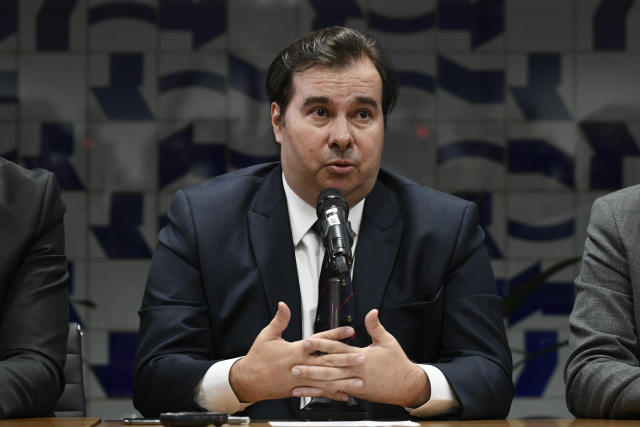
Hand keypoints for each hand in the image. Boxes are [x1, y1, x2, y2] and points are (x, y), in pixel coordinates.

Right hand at [229, 302, 362, 402]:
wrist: (248, 381)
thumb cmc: (257, 358)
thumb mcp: (267, 336)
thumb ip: (279, 320)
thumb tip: (283, 305)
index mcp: (295, 350)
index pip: (319, 341)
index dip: (335, 334)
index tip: (350, 331)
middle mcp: (300, 366)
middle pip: (327, 362)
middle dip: (346, 360)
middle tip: (362, 357)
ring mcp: (301, 380)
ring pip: (326, 380)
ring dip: (344, 380)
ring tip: (359, 380)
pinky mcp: (299, 390)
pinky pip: (318, 392)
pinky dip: (331, 393)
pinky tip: (344, 394)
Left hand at [291, 309, 429, 407]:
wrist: (406, 386)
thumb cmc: (397, 364)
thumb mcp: (387, 341)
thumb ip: (375, 326)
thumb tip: (371, 312)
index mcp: (361, 356)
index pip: (337, 349)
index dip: (321, 345)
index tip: (307, 342)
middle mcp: (355, 371)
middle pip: (329, 368)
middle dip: (310, 366)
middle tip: (294, 364)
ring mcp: (355, 384)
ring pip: (329, 383)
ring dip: (312, 382)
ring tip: (297, 381)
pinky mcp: (355, 392)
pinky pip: (336, 392)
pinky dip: (322, 393)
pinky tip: (310, 393)